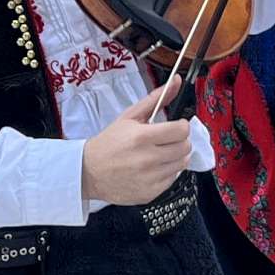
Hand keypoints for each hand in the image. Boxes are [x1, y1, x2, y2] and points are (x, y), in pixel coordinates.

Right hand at [81, 84, 194, 205]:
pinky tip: (153, 167)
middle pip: (185, 147)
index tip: (175, 126)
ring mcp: (150, 178)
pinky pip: (173, 179)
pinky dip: (167, 172)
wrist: (89, 172)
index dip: (181, 126)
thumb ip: (156, 99)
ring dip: (175, 156)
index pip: (182, 130)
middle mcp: (147, 159)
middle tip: (166, 140)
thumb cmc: (109, 143)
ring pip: (182, 163)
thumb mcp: (129, 117)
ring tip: (159, 153)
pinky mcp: (151, 192)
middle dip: (179, 140)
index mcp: (141, 137)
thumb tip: (176, 81)